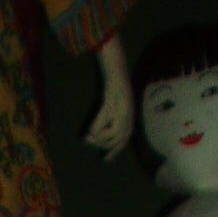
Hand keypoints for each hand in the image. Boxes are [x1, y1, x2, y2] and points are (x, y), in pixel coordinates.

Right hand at [85, 37, 133, 157]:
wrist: (114, 56)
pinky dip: (97, 126)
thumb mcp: (112, 97)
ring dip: (99, 137)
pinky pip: (106, 116)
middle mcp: (128, 108)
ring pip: (114, 131)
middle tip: (89, 142)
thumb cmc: (111, 76)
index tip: (105, 160)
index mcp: (129, 109)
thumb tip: (99, 131)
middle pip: (120, 136)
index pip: (126, 136)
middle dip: (104, 144)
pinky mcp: (114, 95)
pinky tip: (89, 130)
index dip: (116, 149)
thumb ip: (110, 112)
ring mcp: (122, 102)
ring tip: (87, 136)